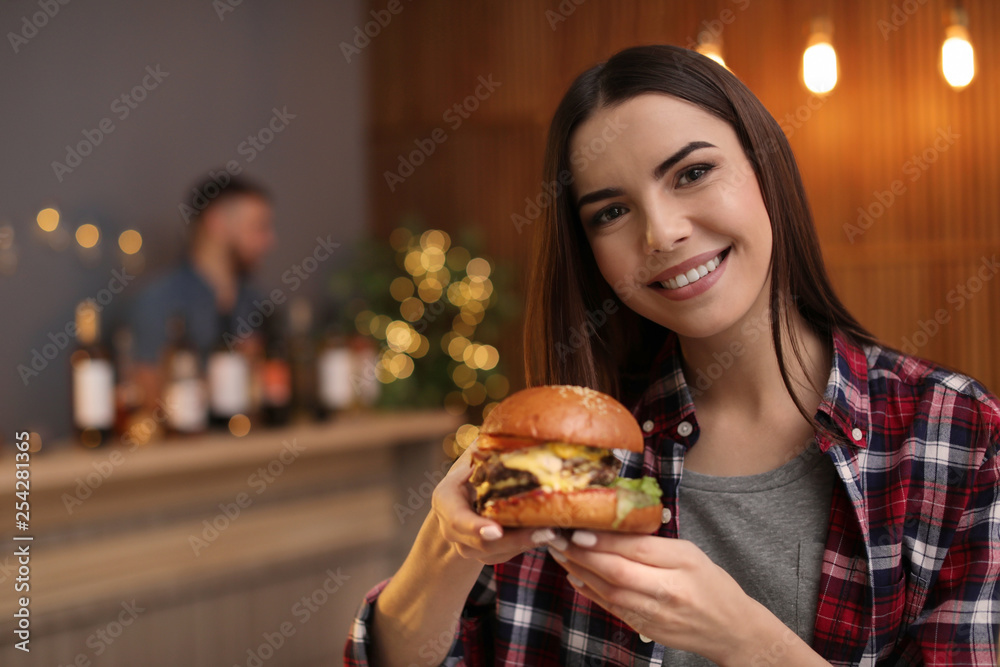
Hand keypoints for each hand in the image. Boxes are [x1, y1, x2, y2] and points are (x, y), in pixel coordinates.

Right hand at [430, 443, 552, 564]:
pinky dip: (529, 544)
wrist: (459, 506)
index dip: (476, 526)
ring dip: (528, 543)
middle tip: (546, 531)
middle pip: (484, 542)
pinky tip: (552, 532)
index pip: (458, 518)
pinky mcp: (488, 557)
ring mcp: (469, 548)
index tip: (496, 529)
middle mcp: (453, 530)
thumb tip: (504, 424)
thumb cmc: (467, 476)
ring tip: (555, 531)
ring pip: (499, 552)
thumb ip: (481, 448)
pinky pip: (509, 554)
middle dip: (516, 539)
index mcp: (446, 502)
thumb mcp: (468, 460)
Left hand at [545, 530, 776, 664]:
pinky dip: (591, 593)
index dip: (604, 541)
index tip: (578, 530)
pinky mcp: (648, 629)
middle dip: (583, 555)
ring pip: (611, 592)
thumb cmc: (712, 584)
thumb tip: (611, 529)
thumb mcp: (690, 554)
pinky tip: (575, 577)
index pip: (637, 549)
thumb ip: (654, 543)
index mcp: (684, 563)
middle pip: (619, 572)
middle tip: (557, 539)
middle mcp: (670, 590)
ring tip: (559, 554)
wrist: (732, 630)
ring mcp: (657, 614)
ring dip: (580, 572)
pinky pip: (613, 609)